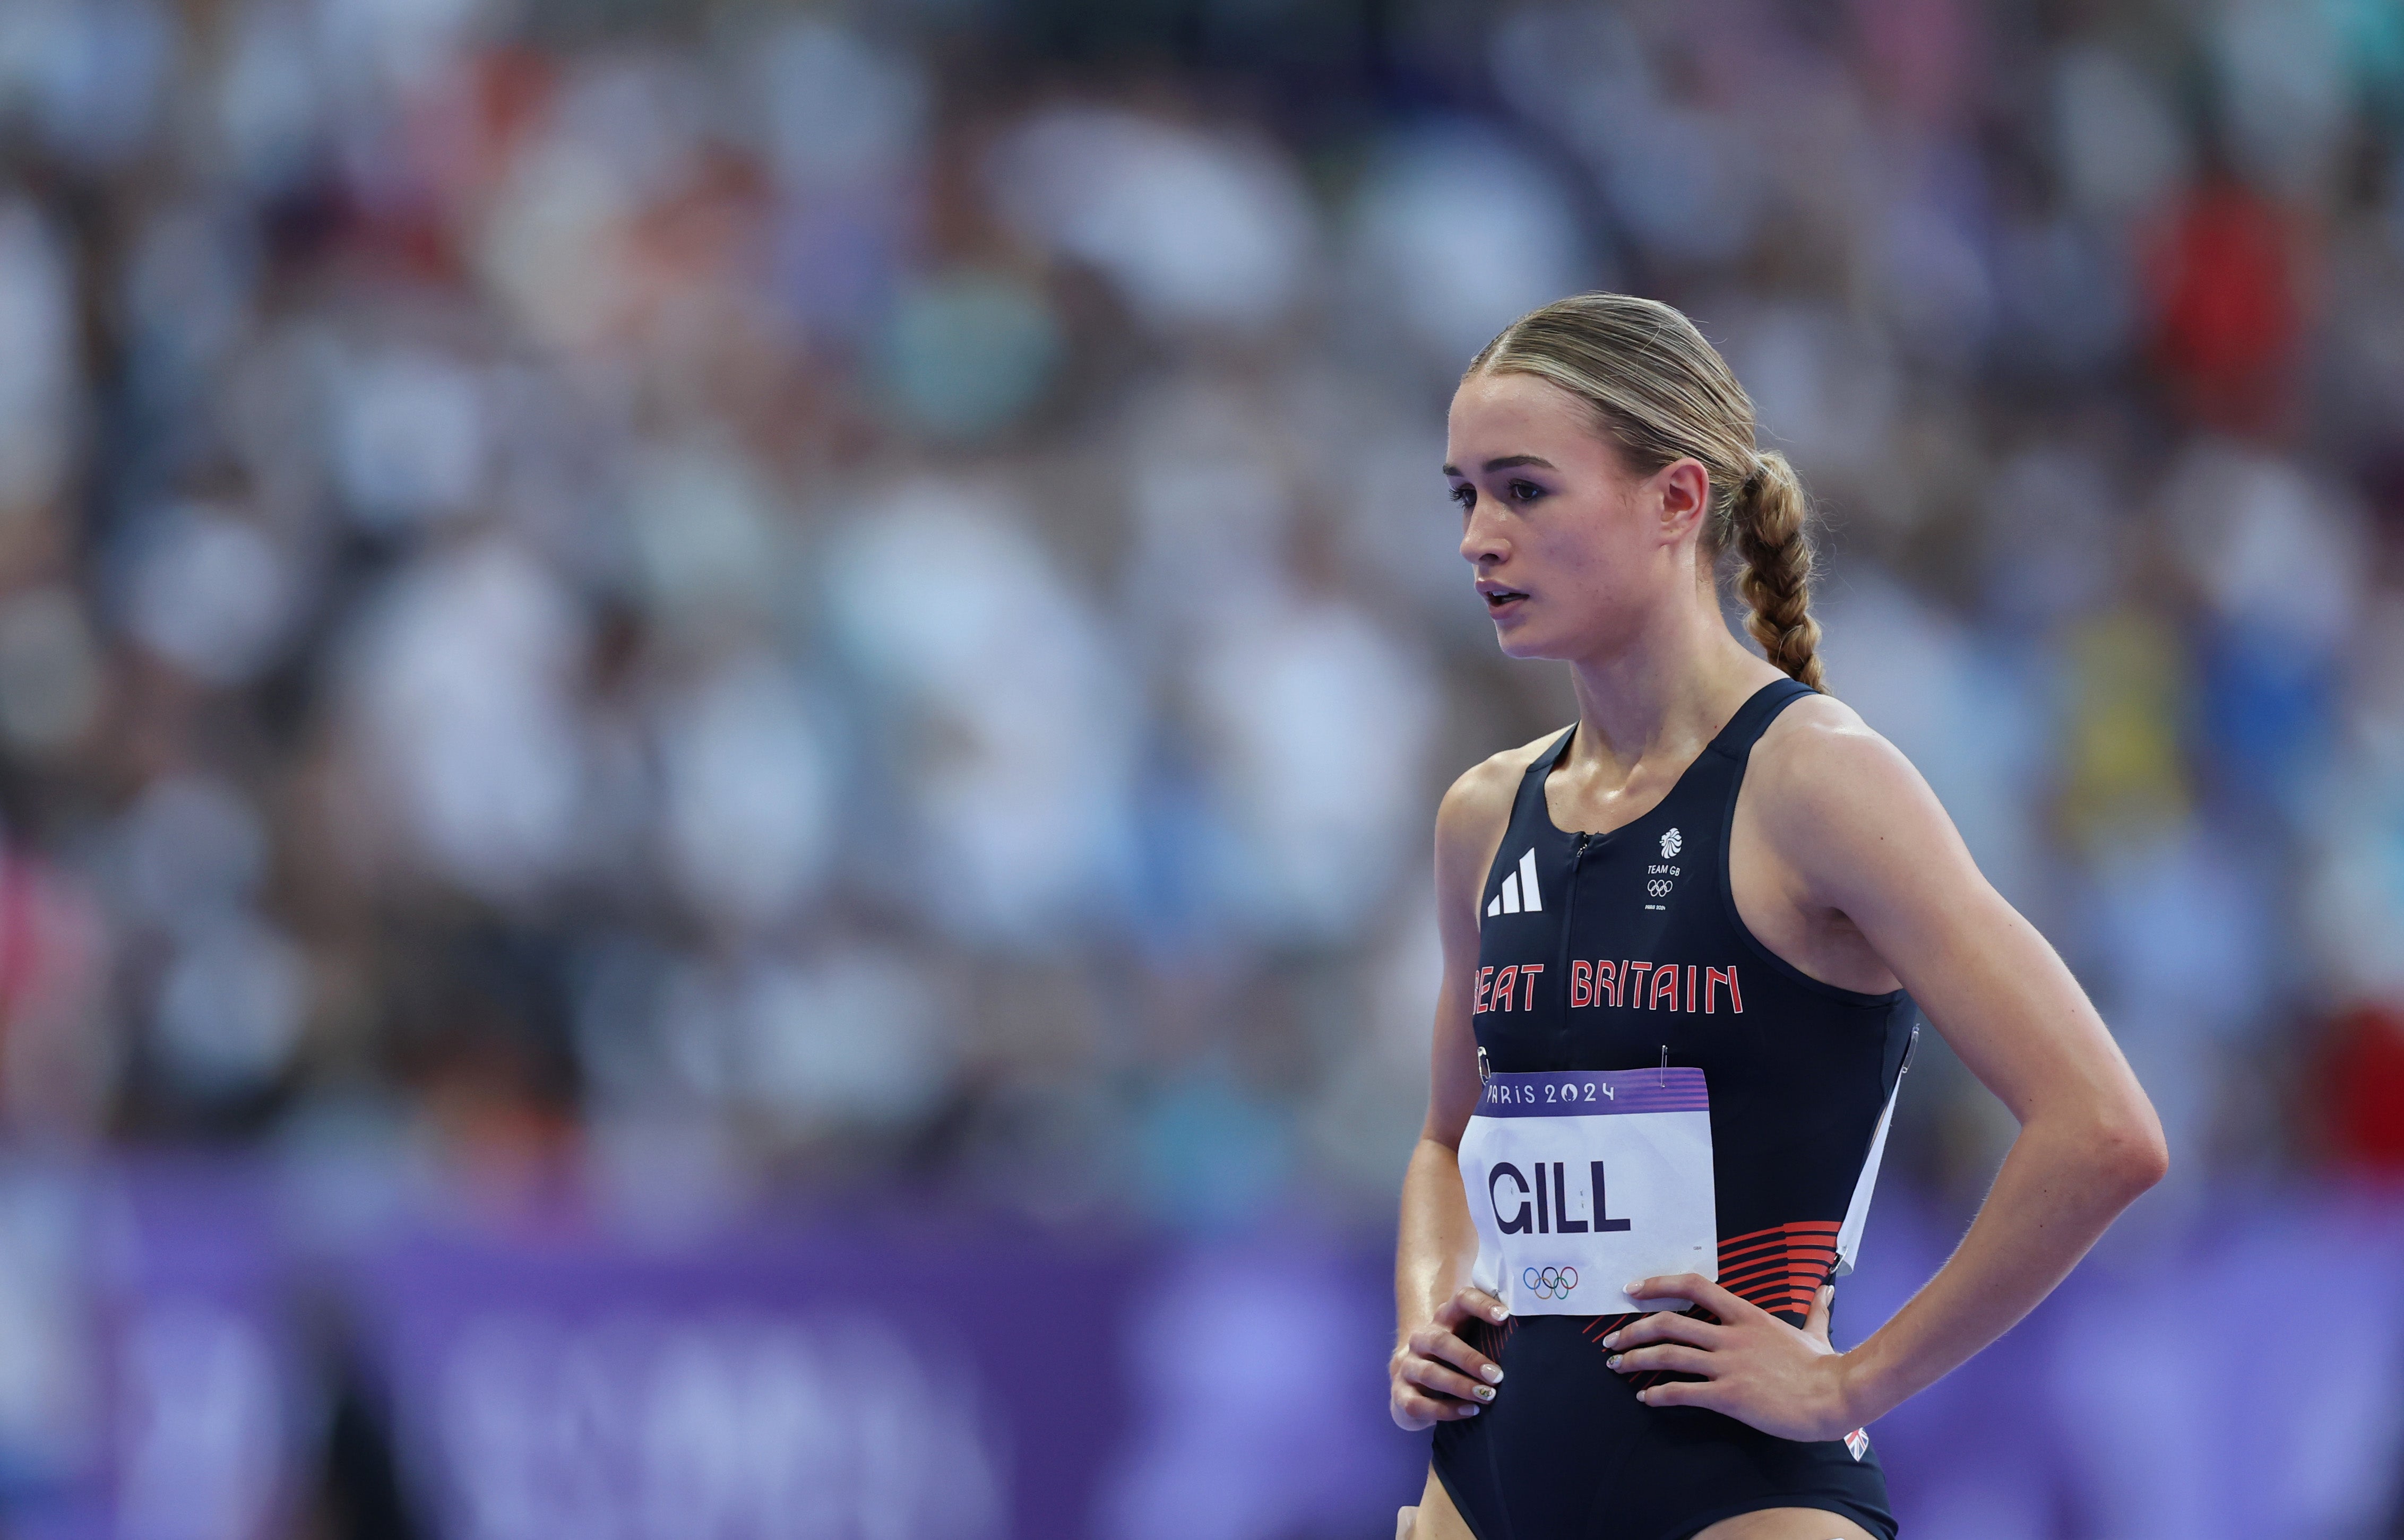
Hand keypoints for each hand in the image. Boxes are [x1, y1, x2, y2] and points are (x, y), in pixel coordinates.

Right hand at [1390, 1286, 1509, 1430]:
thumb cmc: (1454, 1355)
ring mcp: (1408, 1366)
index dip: (1481, 1305)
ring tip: (1488, 1397)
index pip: (1460, 1301)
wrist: (1411, 1377)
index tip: (1505, 1316)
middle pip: (1441, 1341)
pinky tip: (1469, 1412)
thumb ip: (1492, 1332)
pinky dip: (1446, 1410)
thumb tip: (1538, 1333)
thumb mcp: (1469, 1337)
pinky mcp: (1401, 1393)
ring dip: (1460, 1386)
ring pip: (1430, 1373)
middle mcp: (1422, 1338)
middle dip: (1470, 1359)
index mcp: (1444, 1318)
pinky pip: (1420, 1403)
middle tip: (1498, 1375)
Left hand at [1603, 1274, 1859, 1441]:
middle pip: (1669, 1323)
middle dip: (1633, 1331)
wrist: (1836, 1396)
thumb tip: (1827, 1290)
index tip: (1632, 1290)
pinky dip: (1658, 1394)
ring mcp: (1729, 1365)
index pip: (1694, 1286)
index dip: (1658, 1285)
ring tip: (1617, 1367)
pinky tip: (1646, 1398)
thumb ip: (1815, 1310)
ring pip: (1669, 1355)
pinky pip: (1683, 1392)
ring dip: (1636, 1360)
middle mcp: (1731, 1336)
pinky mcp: (1729, 1396)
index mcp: (1747, 1316)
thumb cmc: (1826, 1367)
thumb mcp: (1816, 1332)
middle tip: (1612, 1341)